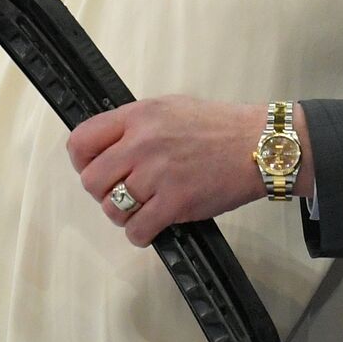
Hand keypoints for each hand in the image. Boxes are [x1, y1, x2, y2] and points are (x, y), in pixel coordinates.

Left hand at [67, 97, 313, 246]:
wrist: (260, 145)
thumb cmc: (221, 126)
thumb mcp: (172, 107)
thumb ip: (137, 124)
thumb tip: (109, 145)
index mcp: (139, 116)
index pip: (82, 141)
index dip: (83, 161)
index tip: (95, 168)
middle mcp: (143, 143)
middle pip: (92, 181)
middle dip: (103, 192)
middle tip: (123, 192)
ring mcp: (158, 174)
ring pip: (112, 209)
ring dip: (124, 215)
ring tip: (144, 208)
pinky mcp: (175, 202)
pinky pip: (137, 230)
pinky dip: (141, 234)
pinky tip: (154, 225)